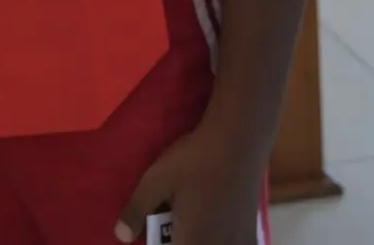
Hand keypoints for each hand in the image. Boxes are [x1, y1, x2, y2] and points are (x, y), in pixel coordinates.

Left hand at [116, 125, 262, 244]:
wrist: (238, 140)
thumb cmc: (193, 161)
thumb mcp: (155, 181)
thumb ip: (137, 211)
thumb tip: (121, 236)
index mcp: (193, 241)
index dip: (161, 243)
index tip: (152, 235)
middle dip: (180, 241)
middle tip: (171, 227)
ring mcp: (239, 240)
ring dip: (200, 241)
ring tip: (189, 229)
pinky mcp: (251, 229)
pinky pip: (237, 244)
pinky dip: (224, 241)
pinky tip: (219, 231)